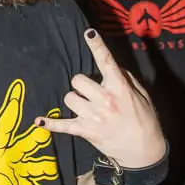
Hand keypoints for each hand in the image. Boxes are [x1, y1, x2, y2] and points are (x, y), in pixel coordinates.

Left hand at [0, 81, 59, 184]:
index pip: (6, 125)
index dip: (12, 107)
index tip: (17, 89)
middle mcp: (12, 156)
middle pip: (27, 142)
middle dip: (37, 135)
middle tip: (44, 126)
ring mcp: (20, 169)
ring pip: (37, 164)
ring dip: (45, 166)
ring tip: (52, 168)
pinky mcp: (24, 184)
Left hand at [36, 30, 164, 168]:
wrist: (144, 152)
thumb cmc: (144, 120)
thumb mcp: (142, 95)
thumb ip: (126, 78)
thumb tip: (112, 67)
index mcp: (120, 88)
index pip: (107, 61)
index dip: (97, 45)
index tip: (89, 32)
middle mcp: (105, 100)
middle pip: (78, 80)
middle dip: (82, 85)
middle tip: (91, 93)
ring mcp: (94, 116)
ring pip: (69, 98)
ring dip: (75, 101)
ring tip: (86, 108)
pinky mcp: (86, 131)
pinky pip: (63, 125)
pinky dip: (51, 124)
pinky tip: (39, 121)